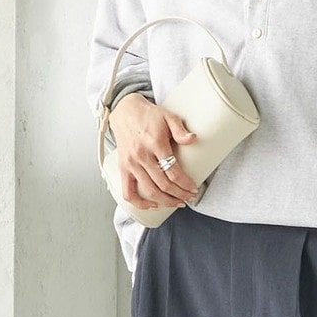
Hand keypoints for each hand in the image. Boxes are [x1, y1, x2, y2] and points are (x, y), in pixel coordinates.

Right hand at [108, 94, 198, 209]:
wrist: (125, 111)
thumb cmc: (148, 115)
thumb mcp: (168, 116)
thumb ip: (180, 129)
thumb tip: (193, 139)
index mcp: (155, 143)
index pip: (173, 171)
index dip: (185, 184)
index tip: (193, 188)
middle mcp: (141, 156)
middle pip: (163, 185)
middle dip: (179, 195)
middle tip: (189, 197)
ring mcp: (131, 164)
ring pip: (149, 191)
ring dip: (165, 201)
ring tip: (176, 203)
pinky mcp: (123, 168)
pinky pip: (128, 192)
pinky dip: (140, 203)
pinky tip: (152, 205)